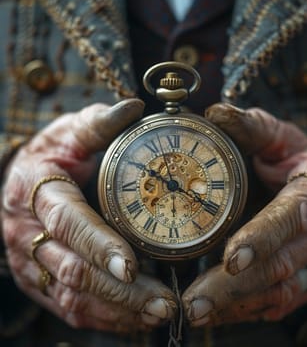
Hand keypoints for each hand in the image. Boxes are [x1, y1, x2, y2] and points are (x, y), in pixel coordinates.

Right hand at [1, 99, 175, 332]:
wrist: (23, 180)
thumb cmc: (54, 153)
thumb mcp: (72, 132)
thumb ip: (101, 122)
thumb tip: (135, 106)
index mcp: (37, 191)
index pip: (68, 223)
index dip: (99, 245)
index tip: (132, 265)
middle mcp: (29, 233)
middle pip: (73, 271)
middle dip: (120, 291)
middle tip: (162, 301)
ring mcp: (31, 263)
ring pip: (72, 297)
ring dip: (117, 311)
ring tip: (158, 314)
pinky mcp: (39, 280)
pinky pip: (68, 308)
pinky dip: (104, 318)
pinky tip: (135, 320)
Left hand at [182, 103, 306, 326]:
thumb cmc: (295, 155)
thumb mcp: (277, 135)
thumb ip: (249, 126)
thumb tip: (214, 113)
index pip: (294, 214)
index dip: (264, 235)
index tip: (231, 257)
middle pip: (283, 263)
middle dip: (236, 286)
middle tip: (194, 303)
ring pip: (282, 290)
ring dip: (237, 305)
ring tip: (196, 314)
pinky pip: (284, 301)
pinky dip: (249, 310)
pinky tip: (219, 314)